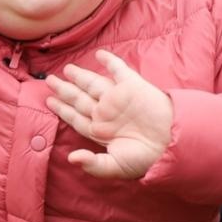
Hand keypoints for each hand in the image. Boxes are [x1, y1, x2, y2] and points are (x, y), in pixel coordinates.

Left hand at [45, 50, 172, 179]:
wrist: (172, 143)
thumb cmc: (146, 159)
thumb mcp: (116, 166)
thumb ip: (93, 164)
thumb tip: (72, 159)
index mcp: (100, 130)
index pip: (75, 117)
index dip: (62, 109)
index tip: (49, 101)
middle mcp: (105, 112)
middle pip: (79, 98)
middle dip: (64, 90)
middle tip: (49, 80)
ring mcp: (118, 98)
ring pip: (93, 84)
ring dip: (80, 76)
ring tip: (66, 69)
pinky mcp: (132, 87)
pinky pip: (119, 71)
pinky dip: (110, 62)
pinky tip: (99, 54)